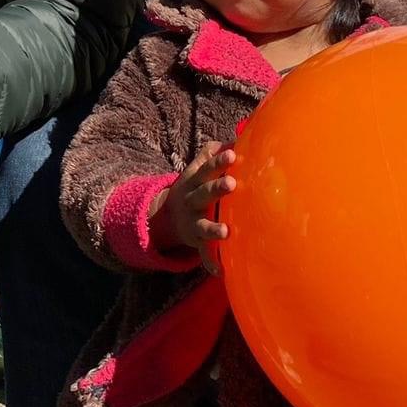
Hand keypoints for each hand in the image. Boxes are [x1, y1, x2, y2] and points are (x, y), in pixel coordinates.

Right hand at [149, 142, 235, 268]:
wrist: (167, 215)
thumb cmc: (195, 186)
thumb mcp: (197, 168)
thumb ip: (213, 153)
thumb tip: (239, 135)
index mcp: (194, 180)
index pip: (206, 167)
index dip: (218, 161)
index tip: (232, 154)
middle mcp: (192, 200)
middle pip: (203, 193)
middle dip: (216, 188)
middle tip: (231, 183)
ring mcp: (193, 222)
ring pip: (203, 226)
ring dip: (213, 228)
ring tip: (226, 232)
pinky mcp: (196, 241)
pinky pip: (203, 253)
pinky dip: (211, 262)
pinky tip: (221, 271)